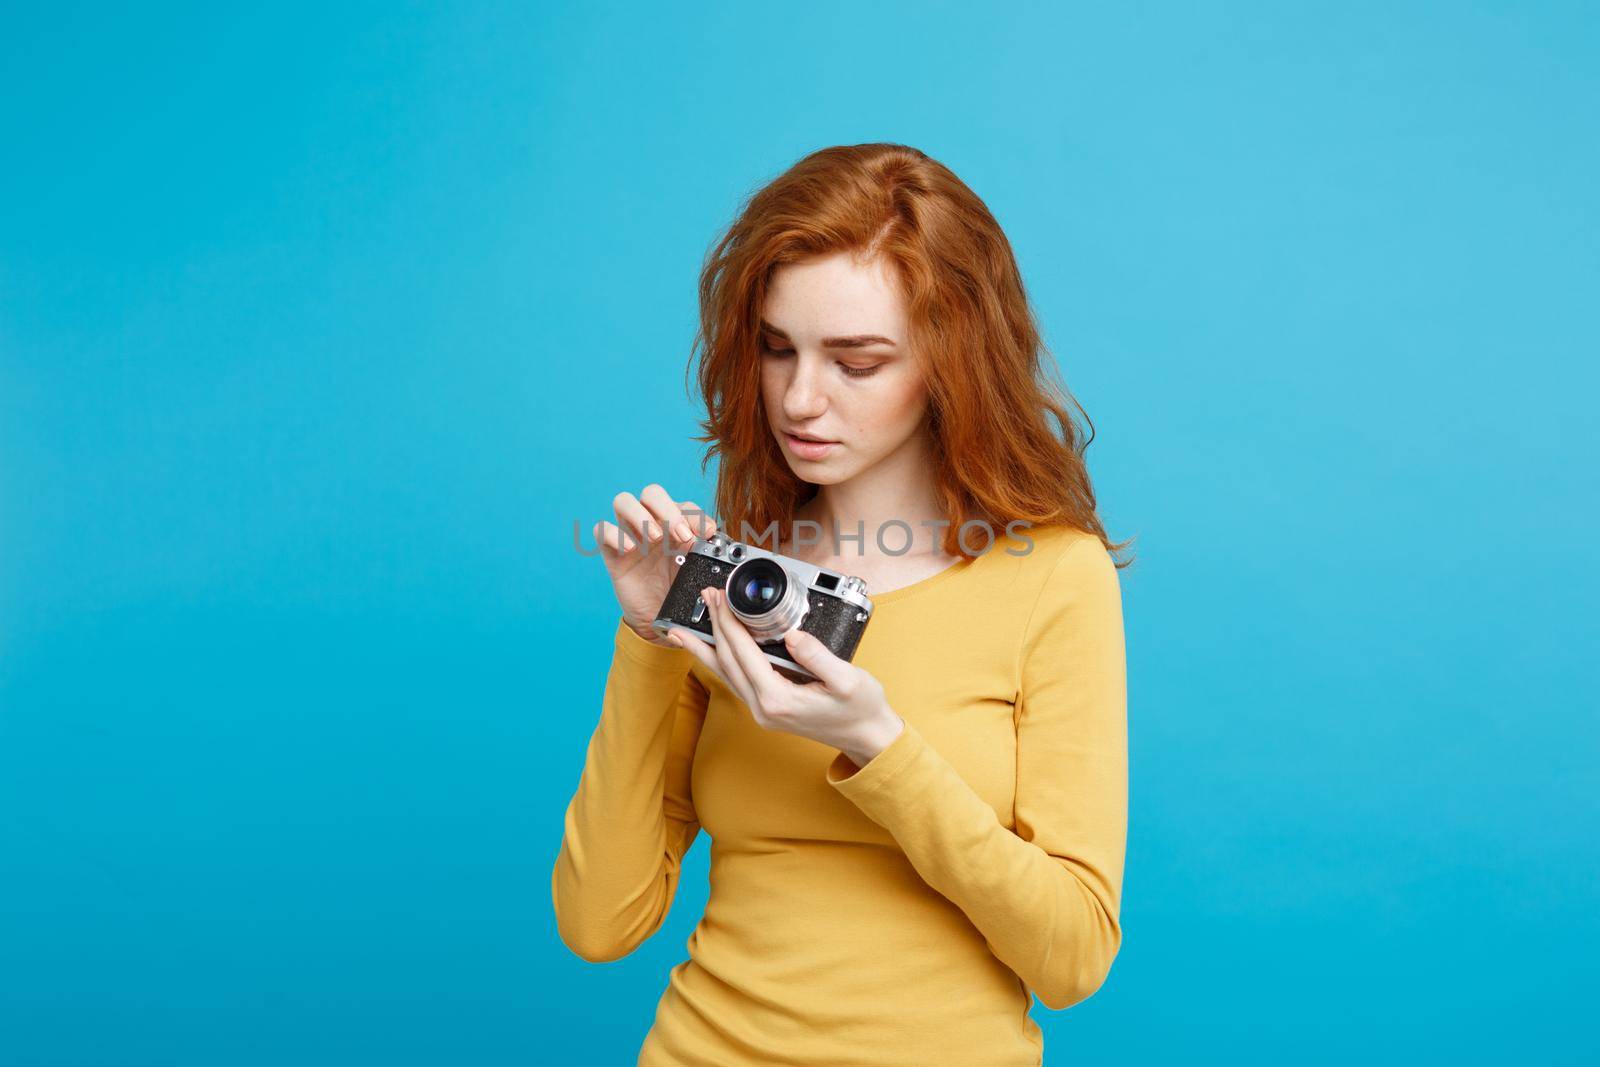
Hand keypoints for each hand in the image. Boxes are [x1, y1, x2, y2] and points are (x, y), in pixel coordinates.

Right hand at [594, 484, 716, 646]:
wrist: (659, 622)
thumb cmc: (680, 592)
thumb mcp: (699, 574)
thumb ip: (712, 558)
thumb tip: (733, 548)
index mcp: (676, 526)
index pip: (683, 504)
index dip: (696, 514)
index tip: (708, 532)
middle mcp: (652, 525)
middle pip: (651, 493)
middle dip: (667, 509)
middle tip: (680, 535)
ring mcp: (630, 536)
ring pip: (623, 501)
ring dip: (640, 515)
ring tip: (654, 539)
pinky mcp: (612, 553)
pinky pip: (601, 530)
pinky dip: (613, 534)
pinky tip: (629, 550)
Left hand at [668, 586, 903, 767]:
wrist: (868, 737)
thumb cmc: (861, 709)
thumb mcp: (848, 679)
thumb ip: (818, 656)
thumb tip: (792, 635)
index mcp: (779, 699)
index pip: (744, 653)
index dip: (729, 622)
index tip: (721, 598)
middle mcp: (763, 708)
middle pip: (727, 661)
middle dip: (714, 626)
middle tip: (706, 597)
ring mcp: (762, 711)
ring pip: (724, 674)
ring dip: (705, 648)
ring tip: (681, 630)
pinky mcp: (767, 708)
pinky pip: (736, 680)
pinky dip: (720, 661)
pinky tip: (712, 651)